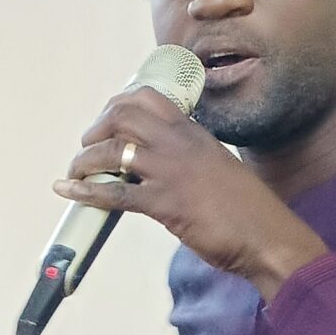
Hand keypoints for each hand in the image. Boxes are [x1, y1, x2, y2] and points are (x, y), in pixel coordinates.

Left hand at [54, 87, 328, 300]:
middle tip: (88, 146)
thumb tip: (168, 166)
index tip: (107, 121)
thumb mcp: (221, 168)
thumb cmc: (251, 210)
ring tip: (76, 172)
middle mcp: (180, 144)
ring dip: (85, 160)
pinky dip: (85, 191)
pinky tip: (67, 191)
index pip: (149, 97)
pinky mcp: (164, 204)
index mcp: (195, 133)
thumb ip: (194, 160)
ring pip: (112, 151)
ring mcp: (170, 172)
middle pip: (123, 115)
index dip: (118, 104)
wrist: (268, 236)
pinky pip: (115, 193)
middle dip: (97, 128)